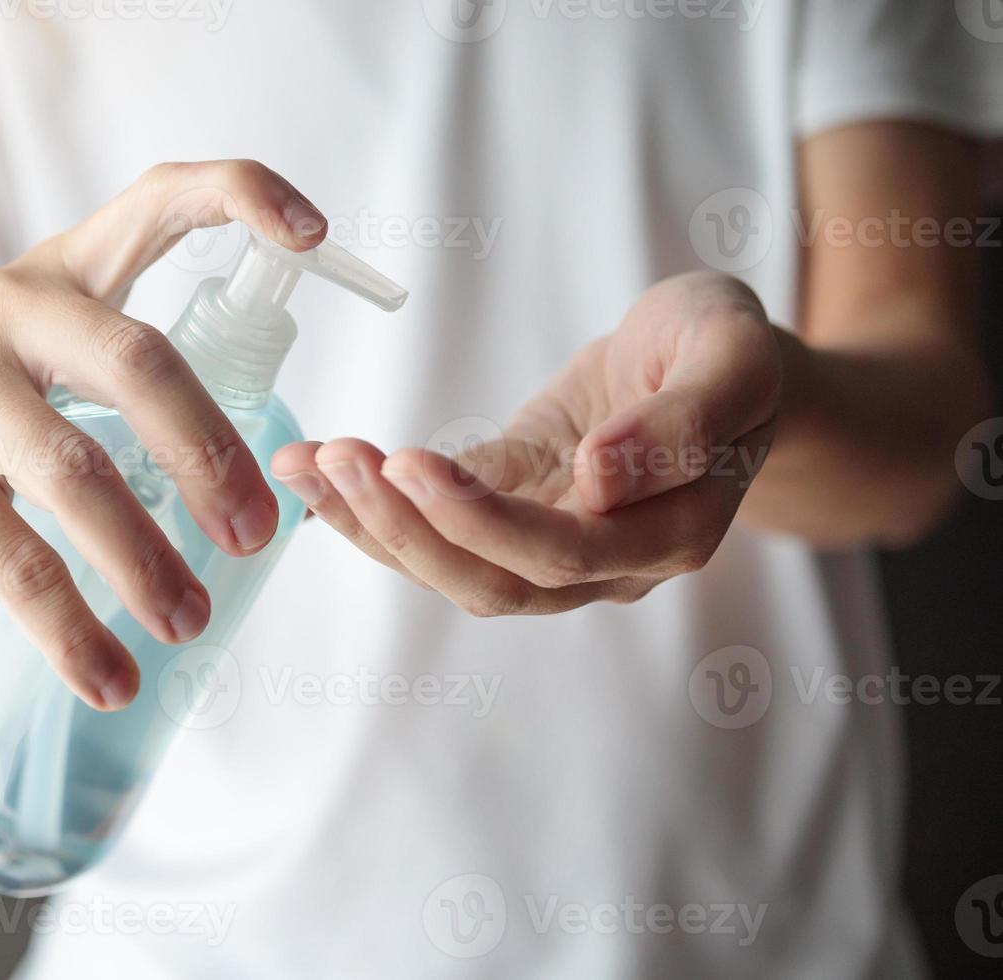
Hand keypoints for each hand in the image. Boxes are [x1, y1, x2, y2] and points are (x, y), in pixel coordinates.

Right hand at [0, 161, 327, 708]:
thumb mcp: (51, 369)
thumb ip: (133, 396)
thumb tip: (260, 510)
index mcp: (65, 272)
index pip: (155, 200)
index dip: (238, 197)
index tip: (316, 232)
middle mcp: (8, 304)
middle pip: (139, 362)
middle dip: (210, 455)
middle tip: (255, 538)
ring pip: (76, 472)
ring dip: (146, 560)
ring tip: (188, 625)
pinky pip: (12, 560)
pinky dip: (68, 631)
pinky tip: (106, 677)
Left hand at [271, 272, 783, 614]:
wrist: (708, 360)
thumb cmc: (729, 350)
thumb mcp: (733, 357)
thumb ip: (683, 423)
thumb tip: (601, 481)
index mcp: (671, 534)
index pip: (563, 554)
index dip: (481, 522)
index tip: (412, 464)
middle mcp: (606, 564)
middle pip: (492, 580)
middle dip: (406, 527)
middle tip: (337, 459)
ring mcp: (549, 545)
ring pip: (452, 567)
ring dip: (373, 523)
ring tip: (309, 462)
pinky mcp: (505, 512)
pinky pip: (434, 527)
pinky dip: (371, 504)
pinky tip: (314, 469)